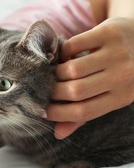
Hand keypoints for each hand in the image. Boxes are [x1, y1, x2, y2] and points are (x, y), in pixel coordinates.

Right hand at [47, 17, 133, 138]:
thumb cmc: (122, 72)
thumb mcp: (111, 95)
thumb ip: (85, 114)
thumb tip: (58, 134)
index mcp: (123, 97)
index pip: (83, 111)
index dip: (58, 114)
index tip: (43, 112)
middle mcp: (123, 76)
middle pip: (76, 91)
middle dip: (53, 92)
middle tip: (45, 90)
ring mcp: (118, 53)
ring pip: (72, 69)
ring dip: (57, 73)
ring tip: (54, 74)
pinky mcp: (109, 32)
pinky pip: (73, 45)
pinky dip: (63, 52)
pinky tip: (64, 57)